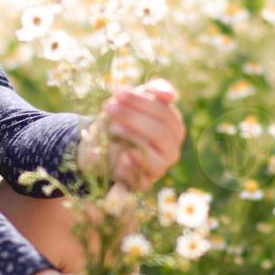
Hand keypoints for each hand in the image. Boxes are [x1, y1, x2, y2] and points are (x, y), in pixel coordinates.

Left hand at [79, 78, 184, 192]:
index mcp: (174, 127)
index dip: (141, 102)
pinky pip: (144, 180)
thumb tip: (171, 95)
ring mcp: (160, 167)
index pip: (165, 113)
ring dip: (132, 138)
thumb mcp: (136, 100)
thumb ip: (155, 90)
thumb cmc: (123, 120)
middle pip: (161, 133)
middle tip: (109, 108)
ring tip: (112, 128)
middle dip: (133, 118)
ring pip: (155, 156)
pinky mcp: (145, 183)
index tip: (118, 94)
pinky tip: (123, 155)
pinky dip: (133, 167)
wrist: (101, 145)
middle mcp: (171, 148)